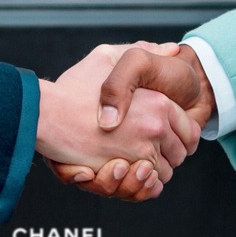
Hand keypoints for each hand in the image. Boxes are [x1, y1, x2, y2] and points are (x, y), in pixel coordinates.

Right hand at [35, 43, 202, 201]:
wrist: (47, 113)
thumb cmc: (74, 87)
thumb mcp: (109, 56)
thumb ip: (144, 50)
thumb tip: (173, 50)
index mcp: (158, 101)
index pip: (188, 130)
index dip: (177, 134)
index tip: (162, 135)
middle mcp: (155, 126)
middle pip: (179, 153)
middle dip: (167, 154)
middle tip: (145, 147)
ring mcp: (142, 149)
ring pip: (164, 172)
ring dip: (152, 171)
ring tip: (133, 158)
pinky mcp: (126, 170)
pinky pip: (149, 186)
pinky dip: (142, 185)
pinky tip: (128, 170)